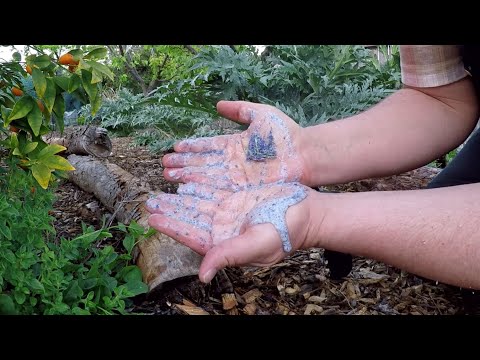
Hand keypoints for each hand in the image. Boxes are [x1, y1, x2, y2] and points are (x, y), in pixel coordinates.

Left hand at [145, 182, 313, 282]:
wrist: (307, 213)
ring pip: (199, 204)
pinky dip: (198, 187)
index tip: (153, 218)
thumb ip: (227, 256)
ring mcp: (230, 212)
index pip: (192, 235)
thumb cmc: (285, 233)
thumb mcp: (256, 245)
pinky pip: (213, 191)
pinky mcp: (237, 198)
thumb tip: (202, 275)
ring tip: (161, 192)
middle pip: (191, 218)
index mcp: (225, 243)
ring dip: (180, 198)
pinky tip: (185, 182)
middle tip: (150, 202)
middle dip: (170, 210)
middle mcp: (224, 228)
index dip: (172, 226)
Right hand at [162, 101, 308, 190]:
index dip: (191, 147)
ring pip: (206, 177)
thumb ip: (239, 110)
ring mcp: (236, 177)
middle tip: (164, 166)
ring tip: (168, 176)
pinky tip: (186, 188)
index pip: (207, 146)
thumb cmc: (286, 135)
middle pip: (202, 163)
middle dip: (183, 165)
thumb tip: (218, 105)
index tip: (174, 147)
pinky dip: (201, 189)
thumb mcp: (261, 115)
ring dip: (187, 177)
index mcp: (234, 145)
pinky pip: (217, 189)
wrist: (304, 155)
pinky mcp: (242, 189)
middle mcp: (231, 163)